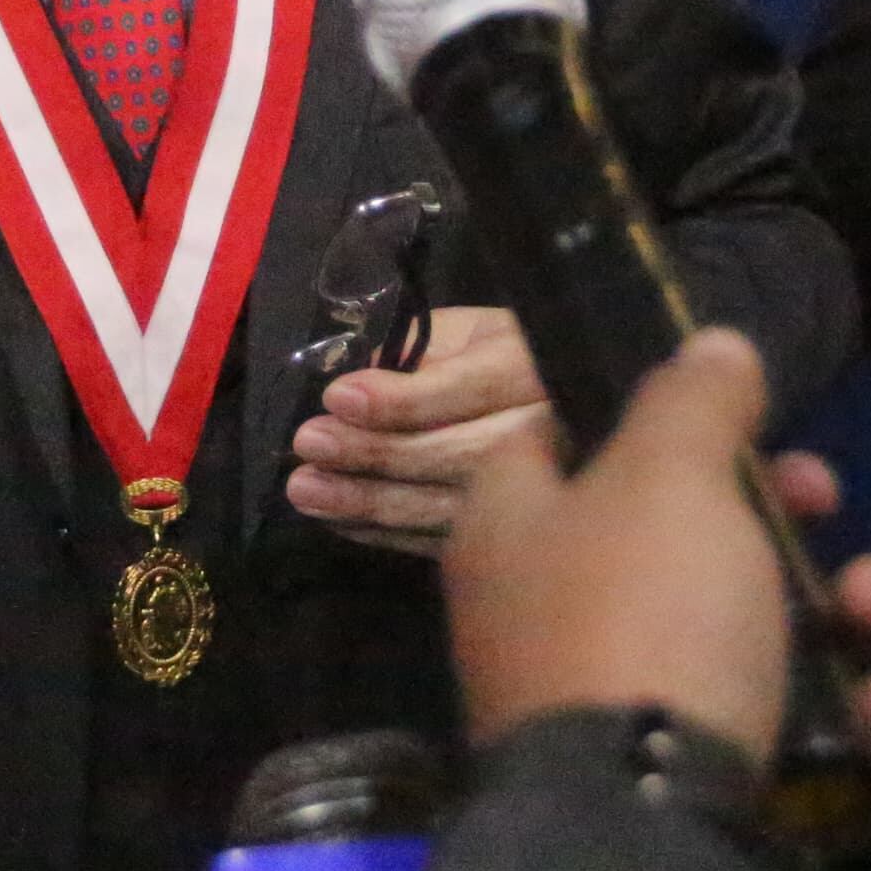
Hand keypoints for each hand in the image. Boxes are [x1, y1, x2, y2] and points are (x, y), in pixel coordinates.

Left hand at [286, 304, 552, 553]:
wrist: (566, 404)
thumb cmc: (507, 353)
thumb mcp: (470, 329)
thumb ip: (421, 350)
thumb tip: (357, 383)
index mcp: (536, 369)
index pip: (469, 391)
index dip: (402, 400)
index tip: (337, 397)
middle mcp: (549, 435)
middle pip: (462, 457)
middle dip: (377, 454)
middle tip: (309, 444)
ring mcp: (539, 496)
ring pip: (450, 508)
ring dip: (369, 503)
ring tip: (305, 491)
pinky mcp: (514, 538)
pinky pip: (445, 542)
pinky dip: (386, 533)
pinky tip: (339, 520)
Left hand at [438, 327, 870, 768]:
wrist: (647, 826)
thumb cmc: (640, 613)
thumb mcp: (668, 472)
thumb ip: (693, 399)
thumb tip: (712, 344)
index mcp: (510, 528)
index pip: (550, 437)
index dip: (633, 407)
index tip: (719, 398)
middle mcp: (549, 613)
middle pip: (669, 531)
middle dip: (774, 507)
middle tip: (822, 495)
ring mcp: (616, 704)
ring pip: (739, 624)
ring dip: (832, 604)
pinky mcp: (687, 779)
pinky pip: (772, 721)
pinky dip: (834, 708)